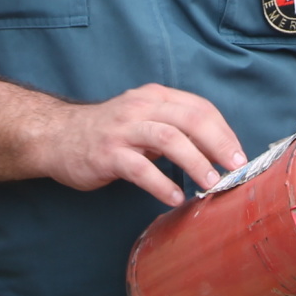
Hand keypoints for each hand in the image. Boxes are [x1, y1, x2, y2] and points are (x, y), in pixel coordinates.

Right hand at [33, 84, 245, 205]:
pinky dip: (161, 184)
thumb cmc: (108, 133)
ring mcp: (123, 130)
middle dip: (218, 144)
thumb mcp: (143, 120)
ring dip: (195, 161)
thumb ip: (174, 129)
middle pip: (190, 119)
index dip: (224, 132)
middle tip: (235, 168)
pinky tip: (174, 198)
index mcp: (154, 98)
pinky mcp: (107, 154)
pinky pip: (140, 169)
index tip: (238, 156)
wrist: (57, 137)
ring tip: (211, 183)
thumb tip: (216, 150)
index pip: (200, 108)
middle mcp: (140, 108)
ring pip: (168, 139)